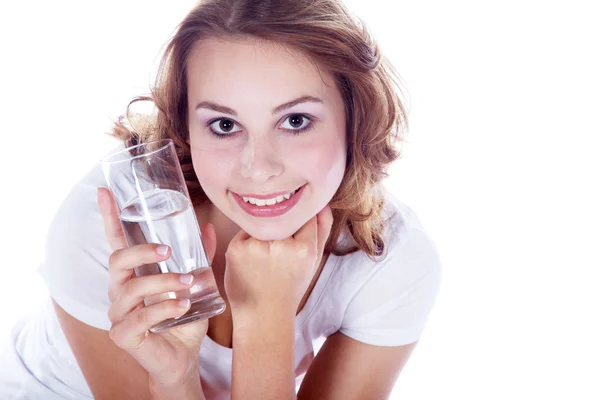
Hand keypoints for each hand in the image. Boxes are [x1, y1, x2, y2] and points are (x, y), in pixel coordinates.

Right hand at [98, 187, 213, 388]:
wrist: (184, 358)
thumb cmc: (184, 319)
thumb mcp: (197, 285)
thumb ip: (200, 258)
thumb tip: (206, 229)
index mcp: (134, 274)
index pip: (117, 242)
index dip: (110, 217)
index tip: (104, 191)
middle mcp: (121, 291)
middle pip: (118, 260)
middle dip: (143, 251)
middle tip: (169, 252)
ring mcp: (118, 313)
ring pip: (132, 288)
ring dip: (164, 283)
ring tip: (189, 285)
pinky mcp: (122, 335)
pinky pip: (140, 317)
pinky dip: (164, 309)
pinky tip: (182, 308)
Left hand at [224, 206, 333, 318]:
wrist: (263, 314)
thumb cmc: (291, 286)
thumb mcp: (314, 260)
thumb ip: (322, 229)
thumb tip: (323, 202)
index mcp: (304, 249)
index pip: (304, 216)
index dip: (299, 223)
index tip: (294, 236)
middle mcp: (280, 246)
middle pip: (282, 218)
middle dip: (281, 228)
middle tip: (279, 253)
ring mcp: (256, 246)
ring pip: (262, 222)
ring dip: (264, 233)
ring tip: (266, 259)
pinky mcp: (236, 249)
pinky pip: (245, 232)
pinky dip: (248, 242)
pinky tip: (252, 262)